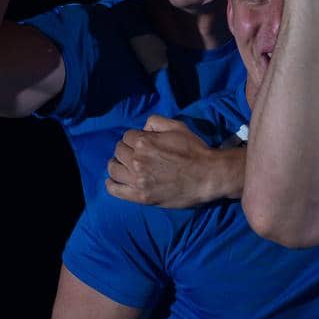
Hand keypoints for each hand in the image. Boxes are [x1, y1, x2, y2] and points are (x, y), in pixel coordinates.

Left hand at [105, 116, 240, 207]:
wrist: (207, 176)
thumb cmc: (194, 150)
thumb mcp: (178, 127)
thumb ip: (156, 122)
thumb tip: (143, 128)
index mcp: (144, 142)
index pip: (126, 136)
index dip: (134, 138)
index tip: (141, 142)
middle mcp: (137, 160)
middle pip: (119, 151)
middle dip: (126, 150)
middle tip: (135, 154)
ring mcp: (137, 180)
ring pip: (113, 169)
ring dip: (117, 164)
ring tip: (124, 166)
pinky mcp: (139, 196)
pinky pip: (114, 189)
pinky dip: (111, 184)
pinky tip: (115, 180)